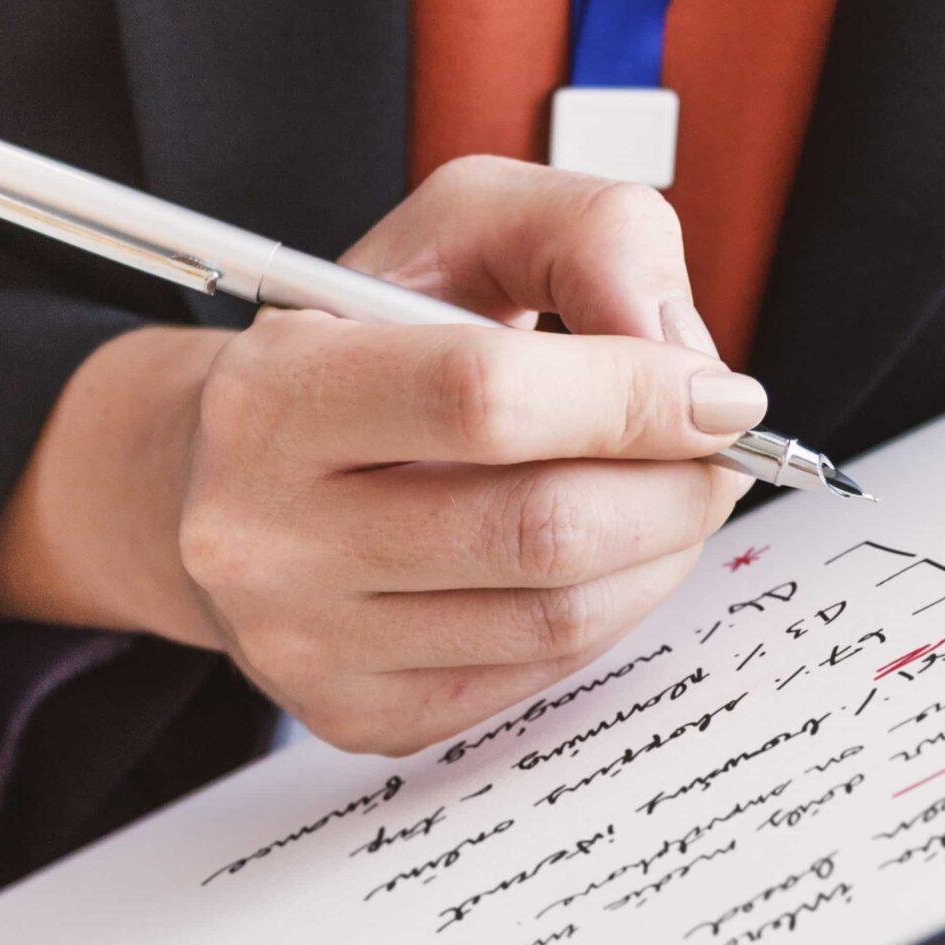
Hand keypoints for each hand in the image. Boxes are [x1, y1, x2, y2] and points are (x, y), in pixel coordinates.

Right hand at [0, 158, 763, 755]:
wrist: (227, 476)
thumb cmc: (362, 339)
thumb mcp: (459, 230)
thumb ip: (587, 236)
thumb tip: (681, 354)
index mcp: (268, 391)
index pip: (481, 397)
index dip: (631, 396)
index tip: (718, 393)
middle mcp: (259, 529)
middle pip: (537, 528)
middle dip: (674, 487)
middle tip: (714, 452)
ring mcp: (299, 638)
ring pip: (555, 616)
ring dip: (660, 553)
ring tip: (667, 496)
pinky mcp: (351, 714)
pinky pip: (535, 675)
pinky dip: (606, 612)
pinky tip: (596, 558)